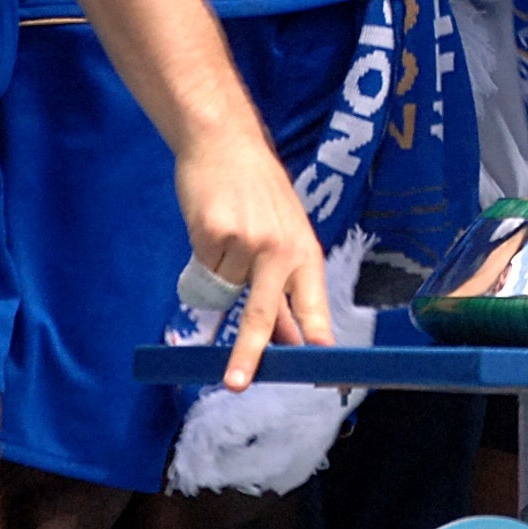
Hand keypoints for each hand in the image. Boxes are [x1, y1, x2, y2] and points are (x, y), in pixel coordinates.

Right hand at [175, 124, 333, 386]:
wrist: (225, 143)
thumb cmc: (257, 195)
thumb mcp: (283, 239)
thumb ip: (282, 289)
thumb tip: (283, 343)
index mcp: (305, 254)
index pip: (315, 310)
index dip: (320, 347)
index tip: (326, 381)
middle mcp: (281, 250)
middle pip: (263, 315)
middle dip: (248, 354)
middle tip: (236, 384)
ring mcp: (247, 241)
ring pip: (221, 290)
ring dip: (217, 275)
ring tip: (226, 234)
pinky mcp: (214, 234)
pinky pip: (201, 269)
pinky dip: (201, 258)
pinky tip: (211, 226)